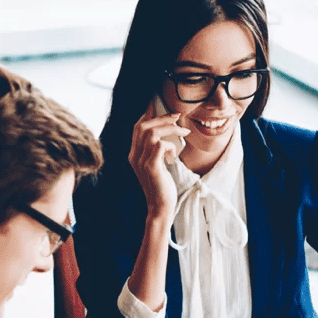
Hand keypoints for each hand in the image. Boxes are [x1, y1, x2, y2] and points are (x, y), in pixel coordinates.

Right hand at [129, 101, 185, 221]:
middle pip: (143, 127)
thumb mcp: (158, 166)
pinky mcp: (151, 167)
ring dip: (169, 129)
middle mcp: (134, 156)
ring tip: (183, 132)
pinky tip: (174, 155)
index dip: (149, 115)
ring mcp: (141, 162)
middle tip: (177, 116)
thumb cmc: (162, 187)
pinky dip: (170, 146)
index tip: (165, 110)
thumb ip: (158, 152)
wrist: (160, 207)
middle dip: (162, 118)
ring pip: (151, 134)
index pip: (137, 128)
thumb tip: (167, 138)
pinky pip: (160, 146)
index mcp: (134, 155)